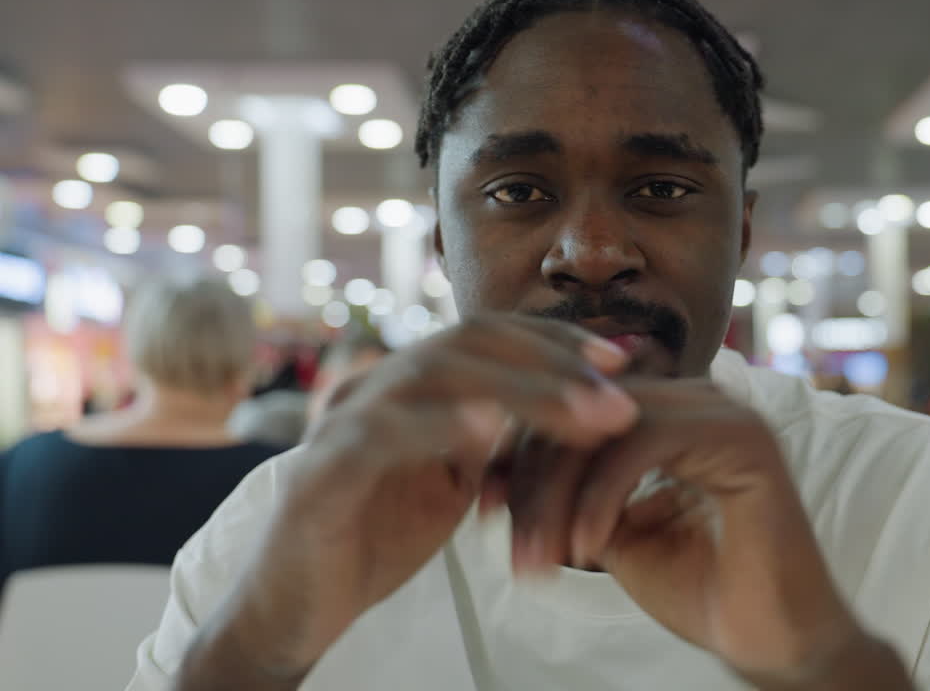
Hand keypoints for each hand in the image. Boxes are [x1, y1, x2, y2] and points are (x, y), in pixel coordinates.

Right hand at [191, 315, 638, 681]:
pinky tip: (491, 430)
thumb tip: (575, 414)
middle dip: (553, 363)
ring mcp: (344, 423)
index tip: (621, 359)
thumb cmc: (376, 537)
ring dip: (521, 391)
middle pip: (470, 342)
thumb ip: (496, 443)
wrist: (298, 604)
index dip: (555, 340)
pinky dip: (439, 425)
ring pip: (436, 375)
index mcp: (410, 386)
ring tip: (586, 415)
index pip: (488, 335)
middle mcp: (376, 387)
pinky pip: (382, 434)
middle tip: (619, 394)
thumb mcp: (453, 482)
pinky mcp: (321, 472)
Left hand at [498, 379, 907, 685]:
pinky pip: (644, 444)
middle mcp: (696, 399)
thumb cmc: (702, 591)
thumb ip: (573, 492)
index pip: (576, 410)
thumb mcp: (614, 535)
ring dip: (559, 492)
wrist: (772, 644)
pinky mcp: (741, 437)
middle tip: (498, 535)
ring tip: (537, 554)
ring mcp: (722, 412)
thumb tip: (505, 471)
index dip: (521, 452)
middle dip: (531, 474)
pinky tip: (583, 546)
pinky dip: (601, 496)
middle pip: (584, 411)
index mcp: (669, 414)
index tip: (482, 504)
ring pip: (606, 425)